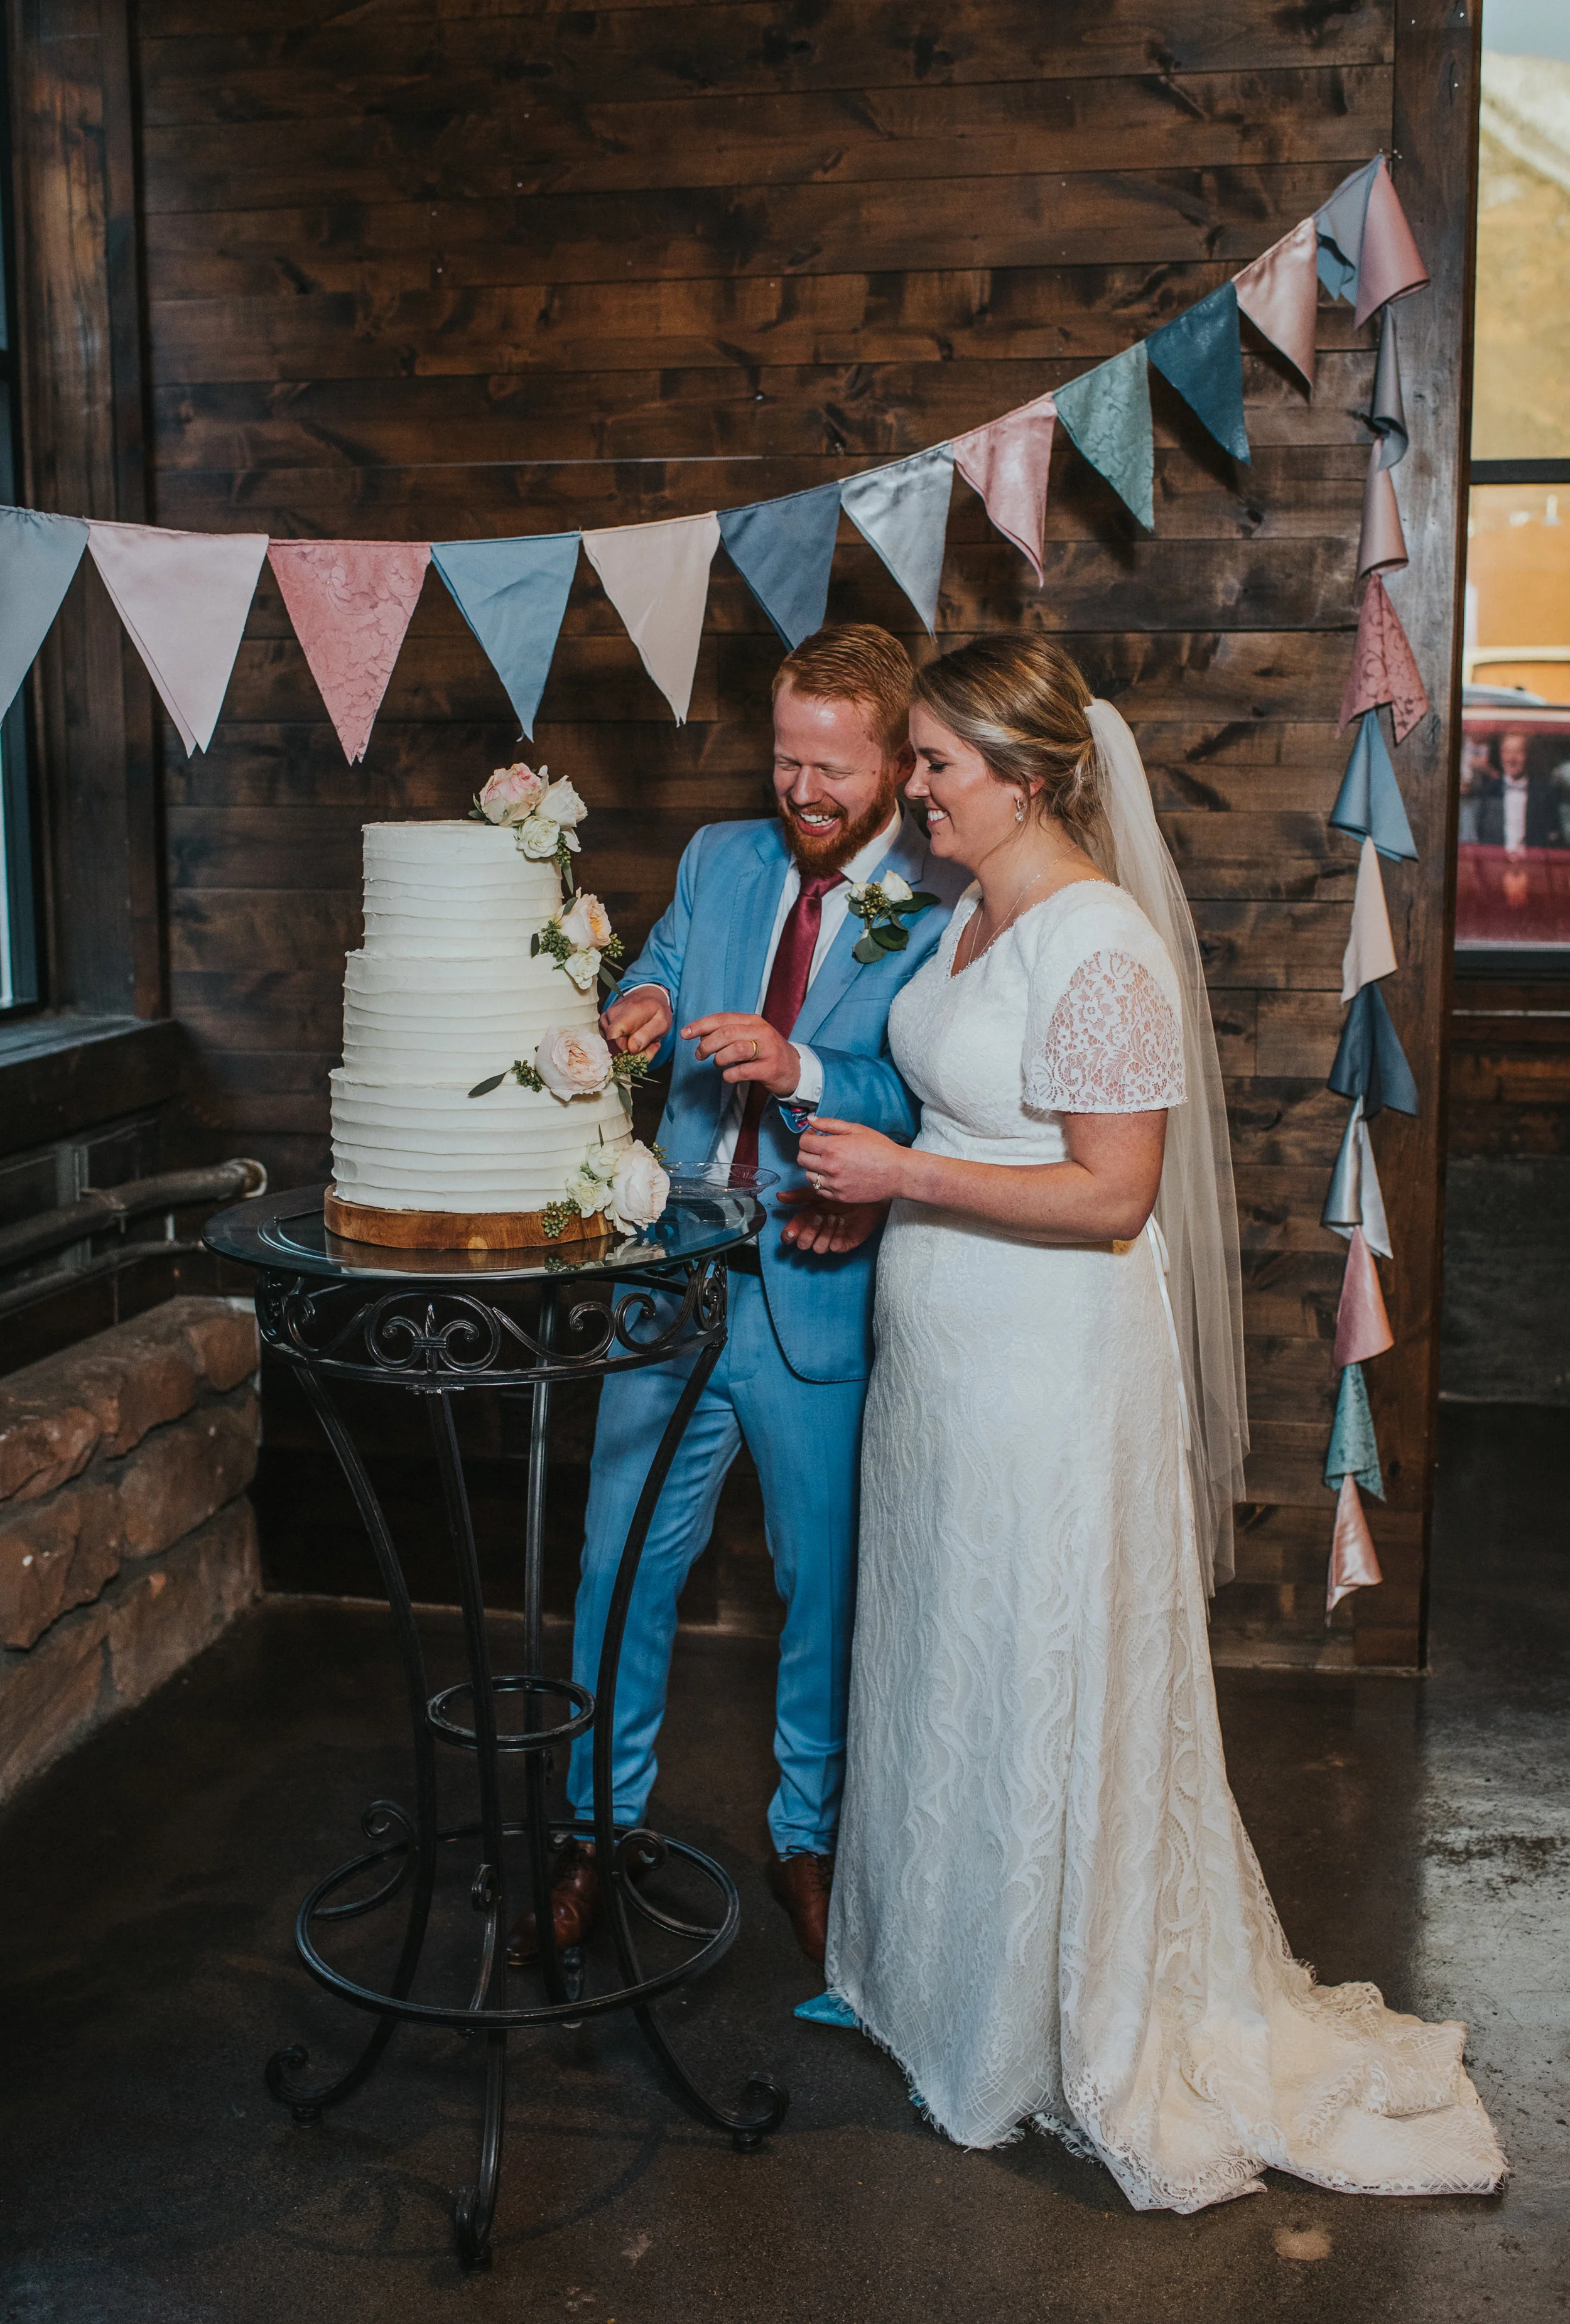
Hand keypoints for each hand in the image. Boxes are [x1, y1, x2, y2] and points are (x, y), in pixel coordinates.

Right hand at [600, 986, 671, 1055]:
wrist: (648, 996)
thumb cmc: (657, 1011)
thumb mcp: (662, 1023)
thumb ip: (647, 1035)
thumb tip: (631, 1048)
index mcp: (629, 1011)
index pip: (614, 1035)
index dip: (625, 1048)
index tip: (642, 1047)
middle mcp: (613, 1012)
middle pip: (613, 1044)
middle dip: (630, 1051)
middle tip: (648, 1044)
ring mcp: (606, 1017)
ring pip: (610, 1044)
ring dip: (626, 1047)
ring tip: (640, 1038)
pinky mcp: (603, 1022)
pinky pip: (608, 1041)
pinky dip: (620, 1044)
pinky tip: (631, 1037)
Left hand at [681, 1012, 800, 1096]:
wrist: (795, 1069)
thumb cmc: (766, 1052)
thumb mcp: (748, 1037)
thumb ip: (727, 1033)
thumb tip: (698, 1035)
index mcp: (752, 1021)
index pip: (722, 1019)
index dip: (700, 1025)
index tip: (685, 1034)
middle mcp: (761, 1032)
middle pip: (726, 1033)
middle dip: (707, 1045)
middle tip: (699, 1056)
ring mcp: (768, 1050)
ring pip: (735, 1049)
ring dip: (719, 1058)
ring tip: (717, 1064)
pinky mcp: (771, 1068)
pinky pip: (744, 1071)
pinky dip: (730, 1074)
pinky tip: (728, 1076)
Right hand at [776, 1187, 888, 1255]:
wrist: (866, 1194)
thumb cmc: (842, 1193)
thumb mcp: (819, 1192)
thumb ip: (799, 1196)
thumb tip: (779, 1196)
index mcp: (808, 1220)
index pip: (793, 1233)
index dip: (790, 1234)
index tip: (790, 1233)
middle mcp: (818, 1232)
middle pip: (804, 1244)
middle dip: (810, 1232)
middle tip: (820, 1217)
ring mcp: (831, 1239)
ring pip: (819, 1248)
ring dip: (825, 1233)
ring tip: (836, 1218)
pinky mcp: (845, 1243)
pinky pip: (835, 1248)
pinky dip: (838, 1236)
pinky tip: (844, 1223)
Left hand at [795, 1117, 909, 1205]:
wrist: (897, 1173)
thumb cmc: (880, 1149)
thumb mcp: (856, 1130)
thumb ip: (830, 1124)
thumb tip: (810, 1120)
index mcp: (832, 1148)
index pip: (804, 1143)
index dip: (807, 1136)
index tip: (814, 1136)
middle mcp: (829, 1167)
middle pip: (802, 1159)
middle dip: (807, 1150)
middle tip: (818, 1148)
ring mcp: (833, 1184)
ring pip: (808, 1175)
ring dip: (814, 1167)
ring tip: (828, 1162)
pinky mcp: (839, 1197)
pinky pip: (819, 1189)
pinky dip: (822, 1182)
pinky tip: (834, 1175)